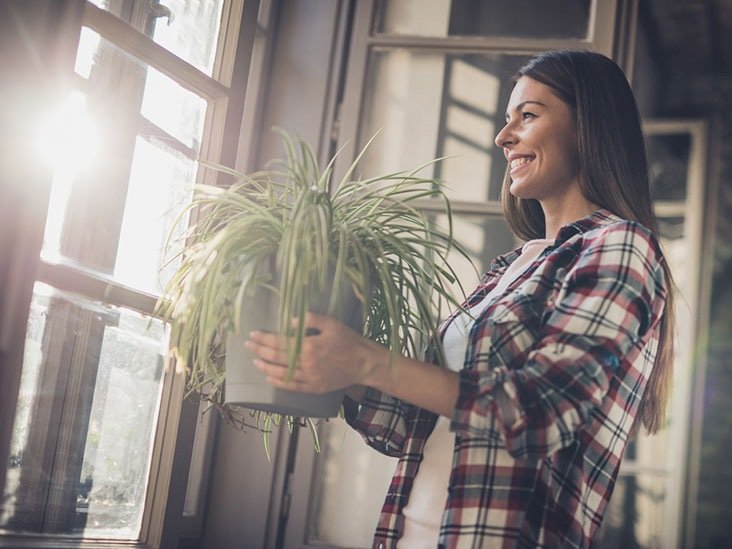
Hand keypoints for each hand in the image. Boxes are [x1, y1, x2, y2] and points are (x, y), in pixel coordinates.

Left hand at [245, 312, 386, 393]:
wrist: (364, 363)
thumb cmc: (348, 340)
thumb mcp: (331, 323)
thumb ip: (311, 319)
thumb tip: (289, 322)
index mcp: (309, 346)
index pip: (280, 342)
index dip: (264, 338)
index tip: (253, 334)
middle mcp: (307, 363)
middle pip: (276, 357)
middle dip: (259, 350)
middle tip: (248, 345)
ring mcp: (310, 378)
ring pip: (281, 374)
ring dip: (265, 367)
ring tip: (255, 361)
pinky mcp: (314, 388)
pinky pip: (292, 387)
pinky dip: (279, 383)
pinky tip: (270, 378)